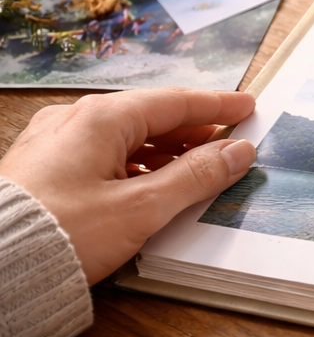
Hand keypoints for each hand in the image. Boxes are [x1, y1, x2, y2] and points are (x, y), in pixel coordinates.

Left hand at [0, 88, 256, 281]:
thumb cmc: (62, 233)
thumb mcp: (142, 207)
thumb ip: (196, 176)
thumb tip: (236, 152)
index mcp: (101, 119)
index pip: (174, 103)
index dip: (216, 107)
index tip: (246, 108)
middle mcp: (74, 121)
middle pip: (149, 118)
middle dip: (192, 132)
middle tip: (229, 142)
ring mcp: (54, 144)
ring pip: (125, 139)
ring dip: (165, 152)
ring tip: (197, 170)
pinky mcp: (43, 170)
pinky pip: (101, 156)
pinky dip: (136, 165)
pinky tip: (151, 187)